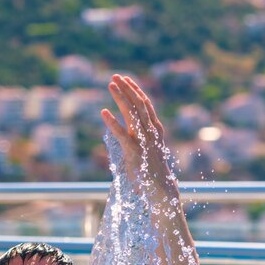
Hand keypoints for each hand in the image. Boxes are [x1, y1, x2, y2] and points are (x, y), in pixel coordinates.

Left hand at [102, 74, 176, 197]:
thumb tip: (133, 133)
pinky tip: (103, 112)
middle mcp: (150, 131)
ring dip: (120, 97)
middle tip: (115, 76)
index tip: (126, 79)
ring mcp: (143, 140)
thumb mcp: (149, 150)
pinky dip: (112, 122)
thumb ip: (142, 139)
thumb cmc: (153, 171)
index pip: (145, 104)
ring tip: (110, 85)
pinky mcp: (134, 151)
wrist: (160, 188)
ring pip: (131, 113)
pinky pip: (121, 133)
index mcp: (155, 130)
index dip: (136, 90)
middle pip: (138, 103)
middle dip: (127, 88)